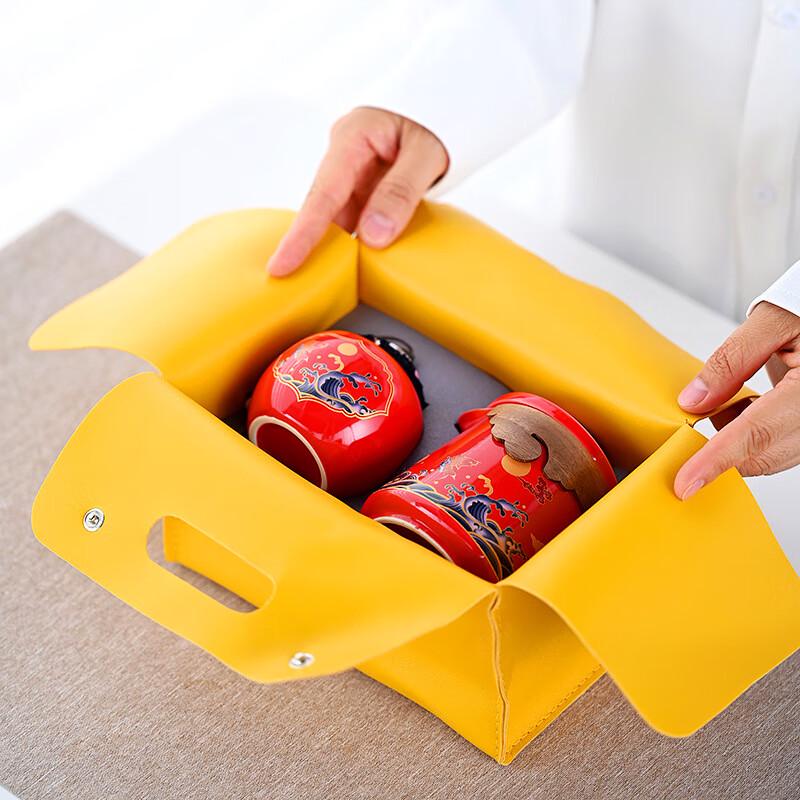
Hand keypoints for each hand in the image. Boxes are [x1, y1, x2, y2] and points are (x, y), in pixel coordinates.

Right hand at [267, 107, 447, 275]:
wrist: (448, 107)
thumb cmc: (437, 119)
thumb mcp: (427, 153)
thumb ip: (401, 193)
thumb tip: (373, 236)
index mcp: (353, 137)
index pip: (322, 194)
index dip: (302, 234)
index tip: (283, 264)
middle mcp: (345, 155)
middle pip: (324, 209)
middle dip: (313, 246)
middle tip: (297, 281)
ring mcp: (353, 173)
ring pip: (340, 218)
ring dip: (342, 246)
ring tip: (331, 278)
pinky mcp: (365, 188)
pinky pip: (357, 219)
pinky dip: (360, 241)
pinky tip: (361, 262)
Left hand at [674, 302, 799, 499]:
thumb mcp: (773, 320)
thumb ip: (732, 359)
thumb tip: (694, 401)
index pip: (755, 433)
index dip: (716, 462)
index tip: (685, 482)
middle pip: (763, 454)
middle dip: (719, 457)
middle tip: (682, 444)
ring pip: (772, 455)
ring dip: (735, 443)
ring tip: (718, 408)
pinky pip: (780, 445)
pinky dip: (751, 435)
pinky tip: (739, 409)